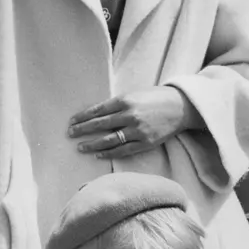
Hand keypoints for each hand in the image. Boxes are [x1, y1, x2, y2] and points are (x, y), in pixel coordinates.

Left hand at [68, 87, 199, 158]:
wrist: (178, 107)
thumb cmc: (154, 99)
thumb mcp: (134, 95)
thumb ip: (117, 104)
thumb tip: (98, 114)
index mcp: (125, 100)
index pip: (98, 110)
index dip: (83, 117)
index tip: (72, 121)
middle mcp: (129, 115)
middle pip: (101, 125)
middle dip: (83, 130)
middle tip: (70, 134)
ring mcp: (137, 131)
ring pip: (110, 140)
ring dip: (93, 144)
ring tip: (81, 147)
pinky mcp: (145, 143)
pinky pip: (123, 150)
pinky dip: (110, 152)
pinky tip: (99, 154)